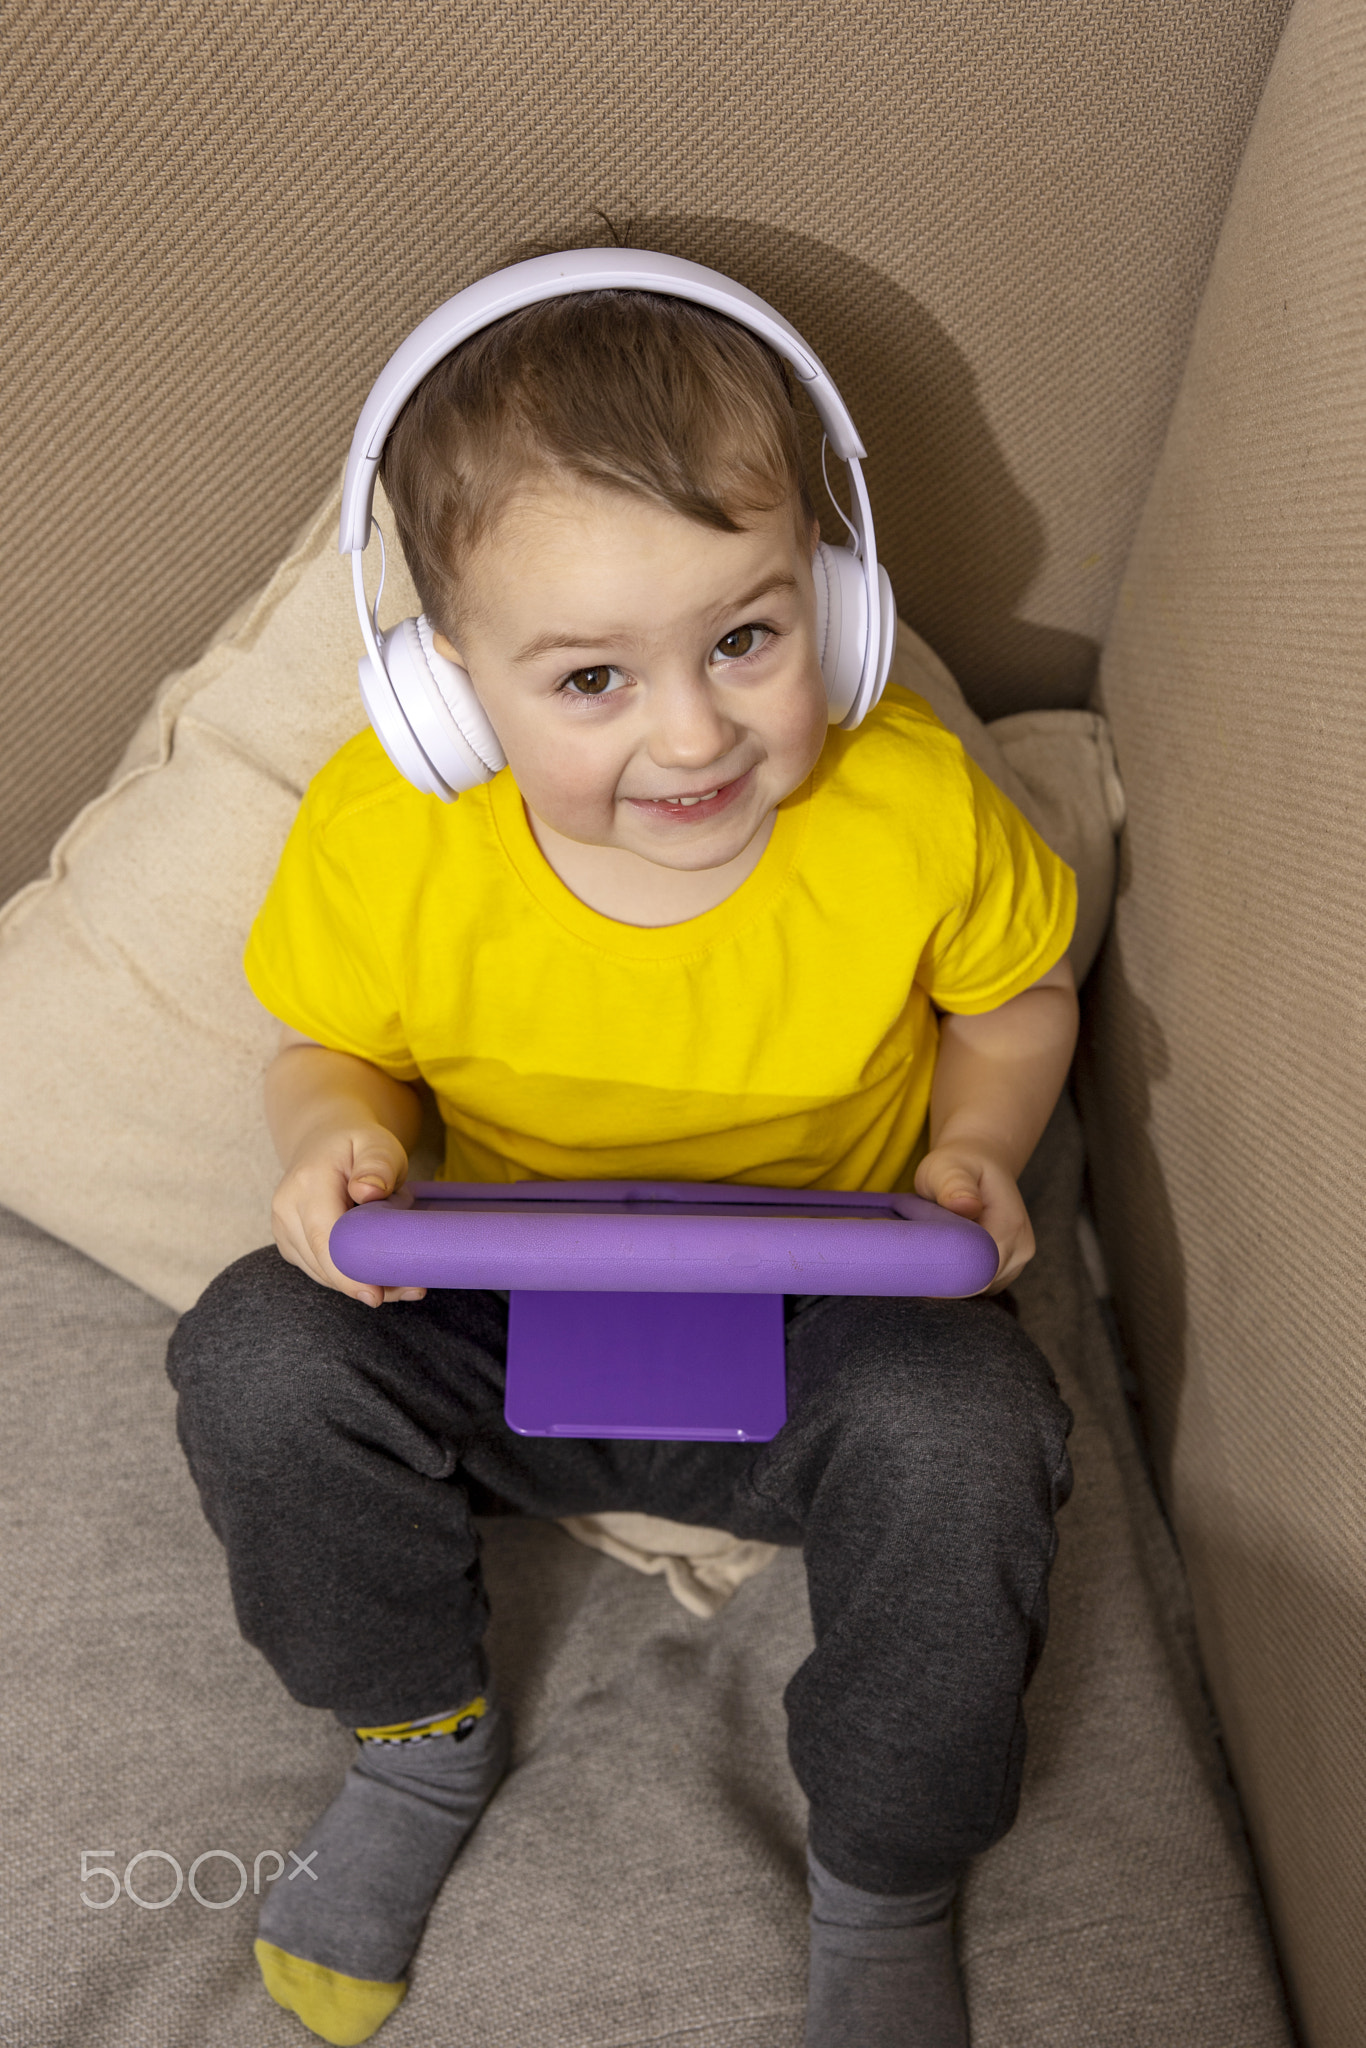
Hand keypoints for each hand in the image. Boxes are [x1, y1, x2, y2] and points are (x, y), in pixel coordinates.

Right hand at [271, 1122, 426, 1307]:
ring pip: (322, 1273)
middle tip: (413, 1290)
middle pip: (323, 1263)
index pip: (323, 1237)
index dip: (348, 1272)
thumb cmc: (357, 1144)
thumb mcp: (377, 1143)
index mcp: (306, 1183)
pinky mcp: (291, 1245)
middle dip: (366, 1283)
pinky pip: (321, 1271)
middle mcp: (286, 1209)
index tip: (376, 1294)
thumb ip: (377, 1164)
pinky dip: (350, 1278)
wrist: (323, 1140)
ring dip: (362, 1284)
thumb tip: (368, 1192)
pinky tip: (381, 1276)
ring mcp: (283, 1230)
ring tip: (406, 1282)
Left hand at [914, 1143, 1034, 1292]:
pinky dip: (962, 1278)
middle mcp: (1021, 1249)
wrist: (980, 1162)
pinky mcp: (1006, 1267)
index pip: (981, 1273)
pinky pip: (982, 1285)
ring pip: (981, 1288)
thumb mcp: (948, 1167)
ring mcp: (1017, 1261)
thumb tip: (965, 1206)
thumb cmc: (958, 1164)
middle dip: (947, 1280)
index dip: (948, 1278)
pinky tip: (943, 1259)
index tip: (917, 1270)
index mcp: (1010, 1226)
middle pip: (980, 1285)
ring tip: (929, 1255)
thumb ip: (954, 1185)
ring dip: (954, 1280)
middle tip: (913, 1263)